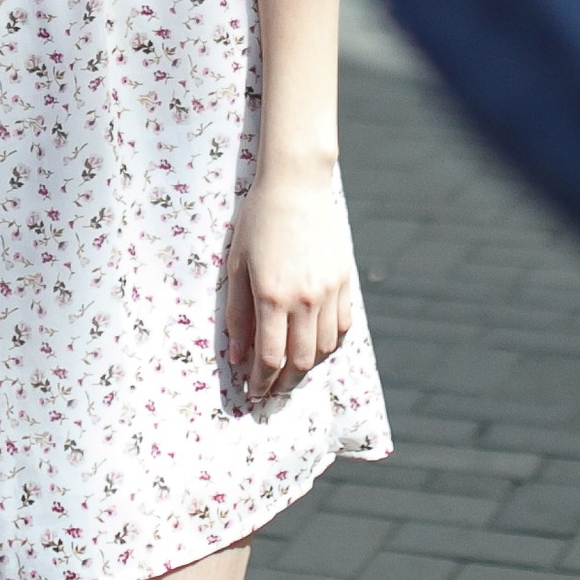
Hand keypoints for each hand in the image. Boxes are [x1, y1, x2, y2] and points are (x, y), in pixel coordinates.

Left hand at [224, 159, 358, 404]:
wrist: (296, 186)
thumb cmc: (257, 222)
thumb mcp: (236, 265)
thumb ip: (237, 315)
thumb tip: (237, 358)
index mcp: (272, 295)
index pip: (269, 359)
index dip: (259, 383)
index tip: (251, 393)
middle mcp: (304, 299)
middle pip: (299, 363)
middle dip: (282, 385)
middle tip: (269, 392)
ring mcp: (328, 292)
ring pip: (322, 351)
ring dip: (305, 369)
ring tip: (288, 373)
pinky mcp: (344, 282)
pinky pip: (341, 329)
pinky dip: (328, 346)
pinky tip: (313, 348)